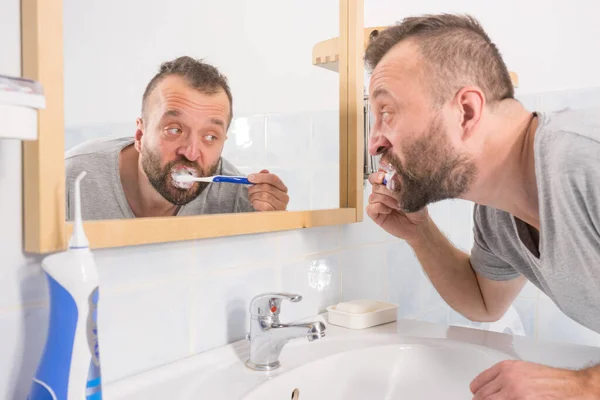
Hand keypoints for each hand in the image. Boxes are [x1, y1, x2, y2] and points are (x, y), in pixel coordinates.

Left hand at [247, 169, 288, 210]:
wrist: (266, 217)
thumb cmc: (265, 202)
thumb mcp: (264, 189)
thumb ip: (264, 179)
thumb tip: (264, 171)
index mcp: (282, 188)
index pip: (273, 178)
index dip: (260, 177)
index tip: (250, 177)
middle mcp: (284, 197)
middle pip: (266, 187)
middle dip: (254, 188)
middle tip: (249, 191)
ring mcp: (280, 206)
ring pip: (263, 195)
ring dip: (254, 196)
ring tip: (252, 198)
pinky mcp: (275, 213)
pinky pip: (263, 205)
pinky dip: (256, 203)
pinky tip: (255, 204)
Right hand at [365, 171, 428, 242]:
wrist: (418, 226)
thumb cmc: (417, 209)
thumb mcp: (412, 194)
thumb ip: (401, 184)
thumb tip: (393, 176)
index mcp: (391, 184)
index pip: (379, 174)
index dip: (379, 174)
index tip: (384, 177)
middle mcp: (383, 192)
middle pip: (375, 185)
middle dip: (386, 190)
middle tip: (398, 196)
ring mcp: (378, 203)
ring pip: (373, 196)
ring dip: (385, 200)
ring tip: (397, 206)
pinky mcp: (375, 214)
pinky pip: (370, 208)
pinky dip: (379, 208)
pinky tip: (388, 211)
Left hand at [471, 360, 597, 398]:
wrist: (570, 386)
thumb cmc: (550, 379)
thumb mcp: (522, 370)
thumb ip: (505, 376)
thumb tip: (492, 388)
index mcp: (506, 368)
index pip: (479, 382)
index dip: (476, 390)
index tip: (474, 393)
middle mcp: (508, 379)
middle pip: (482, 395)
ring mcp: (514, 393)